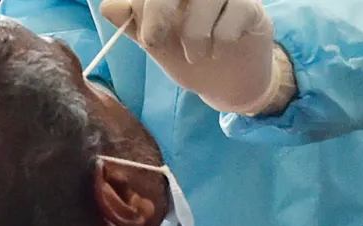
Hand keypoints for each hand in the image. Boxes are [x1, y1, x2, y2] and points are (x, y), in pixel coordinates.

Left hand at [99, 0, 284, 114]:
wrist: (225, 81)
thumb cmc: (187, 53)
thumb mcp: (155, 43)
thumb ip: (132, 24)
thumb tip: (110, 7)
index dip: (143, 5)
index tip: (147, 38)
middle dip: (159, 8)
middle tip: (154, 42)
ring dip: (195, 35)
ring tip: (196, 55)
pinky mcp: (252, 6)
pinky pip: (235, 13)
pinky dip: (222, 40)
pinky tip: (220, 50)